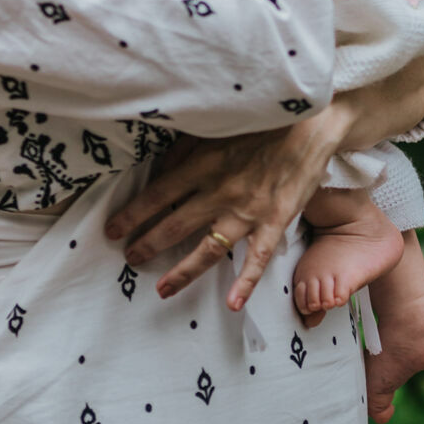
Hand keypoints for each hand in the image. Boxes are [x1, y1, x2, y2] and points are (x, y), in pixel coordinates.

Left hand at [105, 102, 353, 309]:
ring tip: (161, 289)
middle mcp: (219, 191)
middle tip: (129, 259)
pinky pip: (256, 259)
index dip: (132, 214)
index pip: (157, 194)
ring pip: (207, 249)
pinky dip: (245, 284)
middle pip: (174, 225)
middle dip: (147, 244)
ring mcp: (246, 210)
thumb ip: (187, 149)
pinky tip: (232, 305)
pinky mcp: (273, 222)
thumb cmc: (261, 119)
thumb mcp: (216, 126)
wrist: (311, 123)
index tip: (112, 229)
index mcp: (203, 164)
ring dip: (182, 272)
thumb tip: (160, 169)